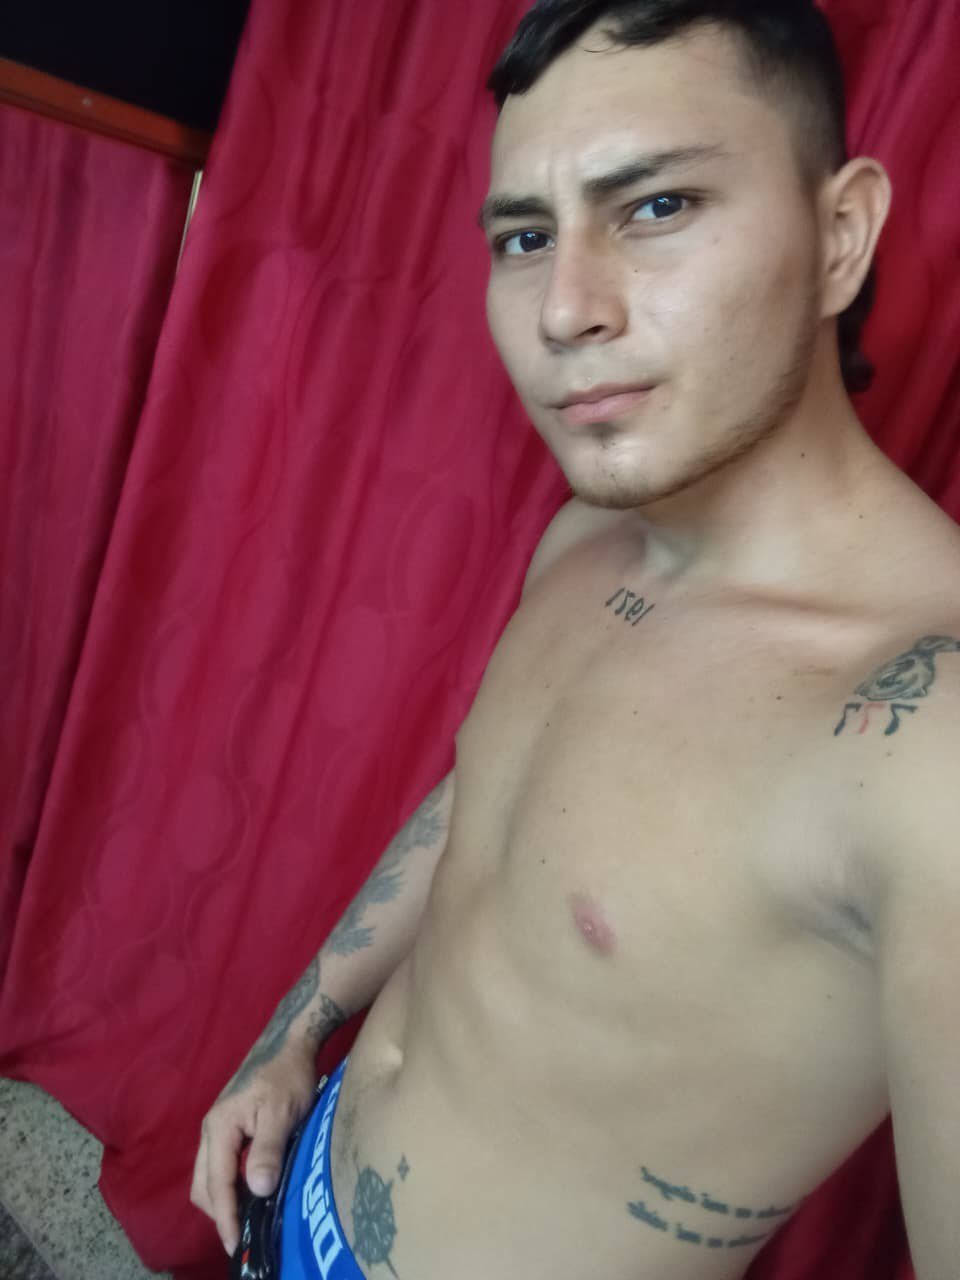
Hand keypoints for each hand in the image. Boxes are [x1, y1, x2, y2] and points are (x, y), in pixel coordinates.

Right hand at [190, 1036, 317, 1255]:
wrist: (291, 1042)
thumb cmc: (287, 1075)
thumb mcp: (281, 1113)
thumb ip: (267, 1151)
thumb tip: (257, 1191)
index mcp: (219, 1128)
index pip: (216, 1185)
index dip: (226, 1218)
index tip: (237, 1246)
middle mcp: (211, 1130)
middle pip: (203, 1186)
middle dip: (220, 1214)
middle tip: (245, 1236)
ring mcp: (218, 1128)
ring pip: (209, 1177)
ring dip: (224, 1200)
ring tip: (249, 1219)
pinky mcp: (230, 1126)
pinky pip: (220, 1166)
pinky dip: (229, 1185)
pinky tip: (251, 1191)